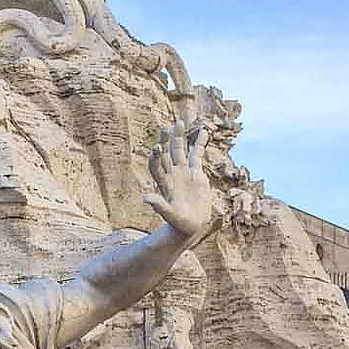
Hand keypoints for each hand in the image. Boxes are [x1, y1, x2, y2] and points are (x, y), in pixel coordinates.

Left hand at [144, 123, 216, 242]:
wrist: (191, 226)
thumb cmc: (178, 223)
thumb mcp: (169, 215)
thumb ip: (159, 205)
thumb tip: (144, 198)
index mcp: (164, 184)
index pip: (156, 166)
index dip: (156, 157)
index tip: (157, 148)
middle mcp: (172, 175)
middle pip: (167, 154)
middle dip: (166, 141)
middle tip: (165, 127)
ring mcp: (183, 173)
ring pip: (180, 151)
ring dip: (180, 138)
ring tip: (180, 122)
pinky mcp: (196, 174)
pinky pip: (197, 156)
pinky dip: (200, 144)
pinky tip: (204, 131)